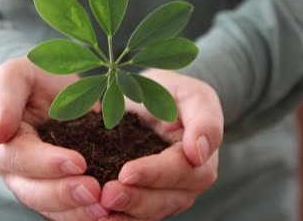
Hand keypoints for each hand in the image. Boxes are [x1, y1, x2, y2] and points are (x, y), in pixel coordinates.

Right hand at [0, 57, 107, 219]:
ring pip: (51, 208)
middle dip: (65, 194)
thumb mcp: (15, 76)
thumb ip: (3, 100)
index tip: (78, 162)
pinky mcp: (58, 190)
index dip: (47, 163)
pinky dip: (85, 214)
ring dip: (77, 212)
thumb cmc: (31, 80)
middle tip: (96, 191)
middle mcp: (16, 171)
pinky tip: (109, 213)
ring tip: (105, 209)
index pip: (20, 158)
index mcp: (3, 144)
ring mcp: (36, 184)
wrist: (47, 91)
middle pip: (34, 192)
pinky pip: (68, 210)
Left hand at [100, 70, 222, 219]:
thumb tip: (200, 152)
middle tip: (107, 195)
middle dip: (136, 199)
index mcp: (200, 156)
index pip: (180, 170)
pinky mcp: (148, 199)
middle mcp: (188, 181)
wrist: (154, 101)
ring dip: (125, 214)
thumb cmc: (173, 94)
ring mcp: (169, 194)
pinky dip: (119, 217)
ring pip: (151, 212)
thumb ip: (204, 119)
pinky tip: (98, 216)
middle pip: (166, 199)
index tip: (126, 173)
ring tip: (99, 208)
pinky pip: (136, 215)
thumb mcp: (191, 94)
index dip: (154, 174)